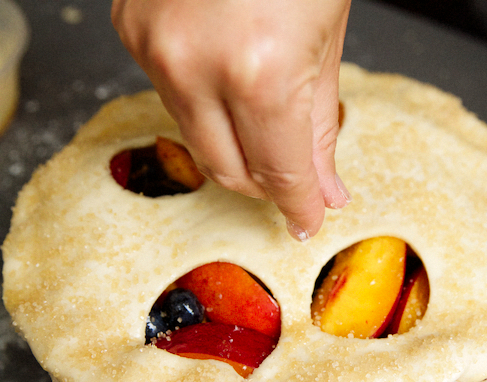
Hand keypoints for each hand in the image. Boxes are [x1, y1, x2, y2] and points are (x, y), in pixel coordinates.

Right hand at [112, 0, 351, 240]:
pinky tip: (228, 68)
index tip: (307, 218)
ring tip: (263, 104)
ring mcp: (153, 47)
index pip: (279, 173)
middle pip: (227, 169)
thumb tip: (323, 188)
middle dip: (264, 185)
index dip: (299, 204)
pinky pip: (171, 91)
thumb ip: (319, 121)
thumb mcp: (326, 36)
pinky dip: (204, 95)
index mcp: (260, 70)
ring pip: (195, 133)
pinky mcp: (131, 30)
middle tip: (291, 178)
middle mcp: (194, 65)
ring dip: (233, 139)